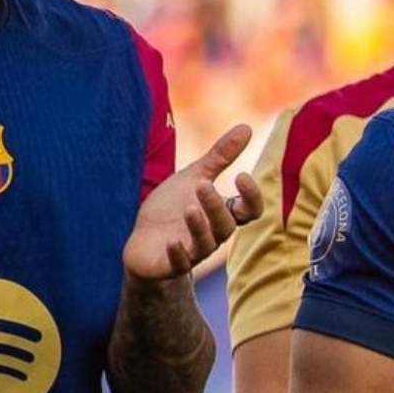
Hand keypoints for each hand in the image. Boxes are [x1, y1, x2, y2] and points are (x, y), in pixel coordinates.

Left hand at [122, 125, 261, 281]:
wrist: (143, 242)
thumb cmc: (171, 209)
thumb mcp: (194, 178)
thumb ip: (220, 157)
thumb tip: (247, 127)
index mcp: (222, 213)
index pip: (250, 211)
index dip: (251, 197)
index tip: (241, 176)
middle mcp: (212, 234)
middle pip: (226, 225)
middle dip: (216, 206)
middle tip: (202, 185)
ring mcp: (193, 251)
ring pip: (206, 244)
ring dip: (200, 226)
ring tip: (189, 209)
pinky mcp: (171, 265)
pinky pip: (180, 264)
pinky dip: (178, 254)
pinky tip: (171, 242)